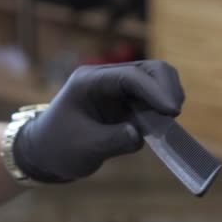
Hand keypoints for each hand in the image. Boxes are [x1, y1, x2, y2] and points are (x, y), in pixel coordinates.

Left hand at [13, 60, 184, 181]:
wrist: (46, 152)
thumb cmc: (59, 148)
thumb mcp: (84, 148)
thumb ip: (113, 141)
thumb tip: (139, 136)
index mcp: (90, 81)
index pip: (129, 76)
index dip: (154, 90)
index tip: (171, 111)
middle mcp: (107, 78)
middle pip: (148, 69)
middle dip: (167, 88)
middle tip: (174, 115)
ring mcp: (118, 87)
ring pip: (156, 79)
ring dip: (168, 95)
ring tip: (170, 120)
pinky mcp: (127, 100)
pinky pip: (154, 95)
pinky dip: (164, 105)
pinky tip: (165, 122)